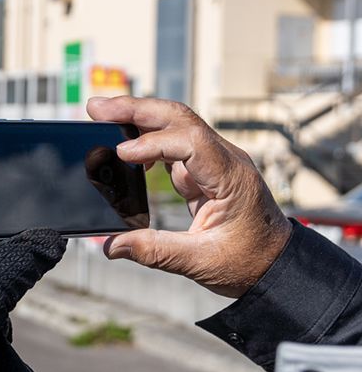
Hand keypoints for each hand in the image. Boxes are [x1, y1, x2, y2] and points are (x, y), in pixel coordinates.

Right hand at [87, 96, 291, 297]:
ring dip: (137, 116)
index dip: (152, 144)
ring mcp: (213, 161)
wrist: (275, 263)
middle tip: (96, 108)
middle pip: (179, 118)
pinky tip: (122, 144)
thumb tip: (111, 245)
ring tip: (100, 115)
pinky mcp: (203, 169)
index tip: (120, 154)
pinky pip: (172, 143)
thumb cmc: (248, 262)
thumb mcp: (201, 263)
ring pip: (174, 124)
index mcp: (231, 178)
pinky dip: (145, 137)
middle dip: (136, 109)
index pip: (190, 142)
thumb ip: (154, 252)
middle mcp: (224, 160)